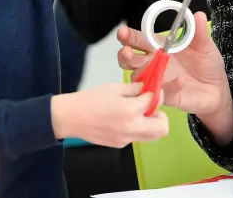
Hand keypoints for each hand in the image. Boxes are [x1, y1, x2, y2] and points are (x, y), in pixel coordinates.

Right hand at [51, 82, 168, 147]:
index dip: (156, 93)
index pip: (155, 101)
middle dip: (161, 115)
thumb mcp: (114, 87)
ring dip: (151, 125)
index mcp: (131, 110)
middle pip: (162, 128)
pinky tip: (123, 120)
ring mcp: (127, 139)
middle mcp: (132, 128)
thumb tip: (147, 88)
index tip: (151, 90)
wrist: (70, 118)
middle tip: (150, 107)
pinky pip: (138, 138)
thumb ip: (134, 89)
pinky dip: (137, 129)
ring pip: (152, 136)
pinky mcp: (120, 145)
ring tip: (138, 114)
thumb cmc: (91, 99)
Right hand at [118, 12, 230, 117]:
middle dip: (125, 55)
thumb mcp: (205, 46)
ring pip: (138, 78)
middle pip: (130, 59)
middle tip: (126, 52)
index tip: (123, 32)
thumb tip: (198, 14)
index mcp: (160, 47)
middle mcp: (153, 63)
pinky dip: (169, 86)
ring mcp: (157, 80)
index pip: (139, 40)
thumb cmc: (207, 64)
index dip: (129, 36)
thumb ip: (199, 32)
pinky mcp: (165, 96)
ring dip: (140, 72)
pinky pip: (160, 92)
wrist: (217, 88)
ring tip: (147, 66)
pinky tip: (181, 81)